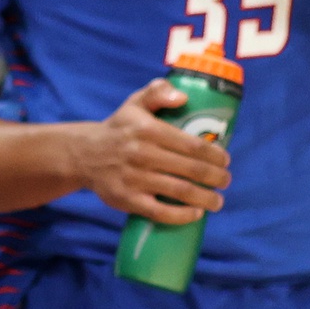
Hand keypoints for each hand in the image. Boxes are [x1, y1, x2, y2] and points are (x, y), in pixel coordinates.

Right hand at [68, 79, 231, 223]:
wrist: (84, 154)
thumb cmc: (119, 129)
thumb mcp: (135, 104)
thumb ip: (158, 92)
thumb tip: (184, 98)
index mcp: (148, 130)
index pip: (191, 144)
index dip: (214, 154)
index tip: (225, 160)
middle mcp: (142, 154)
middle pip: (191, 169)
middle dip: (216, 178)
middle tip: (225, 181)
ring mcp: (135, 178)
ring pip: (180, 192)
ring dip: (206, 198)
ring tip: (217, 201)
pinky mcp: (127, 199)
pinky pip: (160, 212)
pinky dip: (182, 216)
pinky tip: (196, 213)